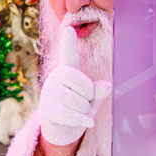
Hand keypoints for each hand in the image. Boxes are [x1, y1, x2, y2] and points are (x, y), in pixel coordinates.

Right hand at [39, 27, 111, 145]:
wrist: (60, 127)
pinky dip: (83, 120)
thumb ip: (99, 91)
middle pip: (78, 81)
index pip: (69, 55)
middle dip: (88, 92)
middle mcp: (57, 78)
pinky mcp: (49, 110)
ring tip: (81, 111)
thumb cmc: (78, 107)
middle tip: (86, 99)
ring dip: (85, 109)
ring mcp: (50, 94)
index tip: (68, 29)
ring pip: (77, 101)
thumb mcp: (92, 98)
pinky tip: (88, 123)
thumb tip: (106, 85)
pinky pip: (71, 115)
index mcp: (68, 70)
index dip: (69, 43)